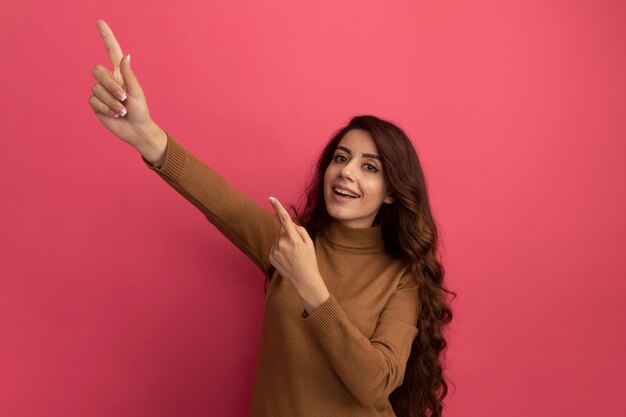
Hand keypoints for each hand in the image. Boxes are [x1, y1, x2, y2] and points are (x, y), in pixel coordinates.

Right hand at [89, 19, 164, 157]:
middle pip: (97, 70)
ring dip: (111, 101)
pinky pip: (93, 100)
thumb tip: (126, 55)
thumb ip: (128, 74)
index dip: (106, 37)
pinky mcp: (96, 104)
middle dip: (110, 85)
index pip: (112, 51)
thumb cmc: (140, 110)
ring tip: (122, 110)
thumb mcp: (136, 91)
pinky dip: (106, 108)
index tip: (99, 22)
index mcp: (121, 74)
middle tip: (124, 97)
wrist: (136, 130)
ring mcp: (101, 92)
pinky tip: (115, 114)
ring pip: (96, 88)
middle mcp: (109, 80)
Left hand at [268, 196, 329, 312]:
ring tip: (293, 254)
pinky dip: (280, 249)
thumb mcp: (309, 243)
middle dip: (288, 233)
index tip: (271, 198)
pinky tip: (287, 258)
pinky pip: (275, 246)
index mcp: (294, 239)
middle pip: (282, 229)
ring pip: (278, 238)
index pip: (285, 219)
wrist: (304, 280)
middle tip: (297, 246)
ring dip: (284, 241)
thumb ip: (299, 230)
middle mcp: (282, 244)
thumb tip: (289, 224)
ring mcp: (275, 251)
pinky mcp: (271, 256)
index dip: (278, 207)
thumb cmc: (309, 260)